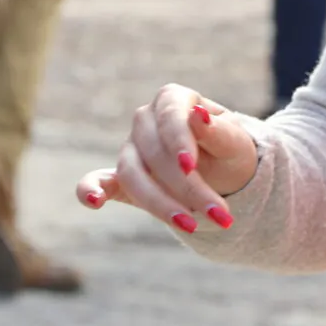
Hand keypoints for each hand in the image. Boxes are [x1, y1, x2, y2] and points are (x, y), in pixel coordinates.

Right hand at [75, 83, 256, 232]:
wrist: (225, 178)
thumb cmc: (230, 154)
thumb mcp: (235, 144)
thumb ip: (218, 132)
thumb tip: (198, 115)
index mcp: (173, 100)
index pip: (169, 116)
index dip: (178, 141)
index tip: (191, 167)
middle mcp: (146, 120)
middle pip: (154, 153)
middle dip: (187, 187)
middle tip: (220, 214)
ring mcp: (131, 149)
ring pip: (132, 174)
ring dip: (159, 203)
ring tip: (191, 226)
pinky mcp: (120, 178)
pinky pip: (97, 181)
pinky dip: (89, 190)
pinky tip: (94, 201)